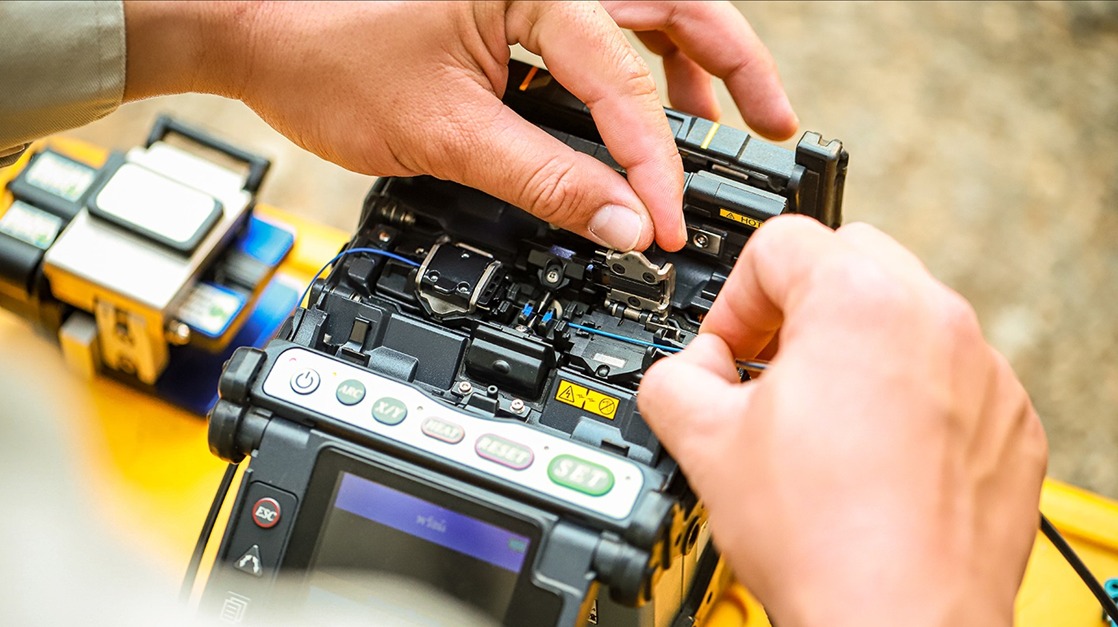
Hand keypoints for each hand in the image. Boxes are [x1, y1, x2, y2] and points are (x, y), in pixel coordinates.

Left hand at [121, 1, 795, 251]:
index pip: (623, 81)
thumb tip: (622, 224)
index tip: (670, 225)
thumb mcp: (447, 132)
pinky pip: (599, 30)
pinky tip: (646, 111)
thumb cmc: (326, 55)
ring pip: (644, 13)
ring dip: (691, 66)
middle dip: (731, 65)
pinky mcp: (516, 4)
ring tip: (725, 125)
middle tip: (775, 125)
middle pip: (673, 6)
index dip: (654, 164)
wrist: (256, 28)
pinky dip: (634, 70)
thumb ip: (546, 179)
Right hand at [638, 216, 1046, 625]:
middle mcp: (935, 320)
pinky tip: (874, 454)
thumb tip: (681, 374)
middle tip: (768, 368)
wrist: (898, 623)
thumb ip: (673, 379)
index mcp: (858, 302)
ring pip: (905, 314)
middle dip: (798, 305)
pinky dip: (909, 393)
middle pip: (850, 259)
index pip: (779, 243)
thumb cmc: (822, 540)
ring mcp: (984, 372)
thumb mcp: (704, 444)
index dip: (734, 298)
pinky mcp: (1011, 422)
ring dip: (854, 346)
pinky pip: (951, 374)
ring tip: (819, 418)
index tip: (727, 350)